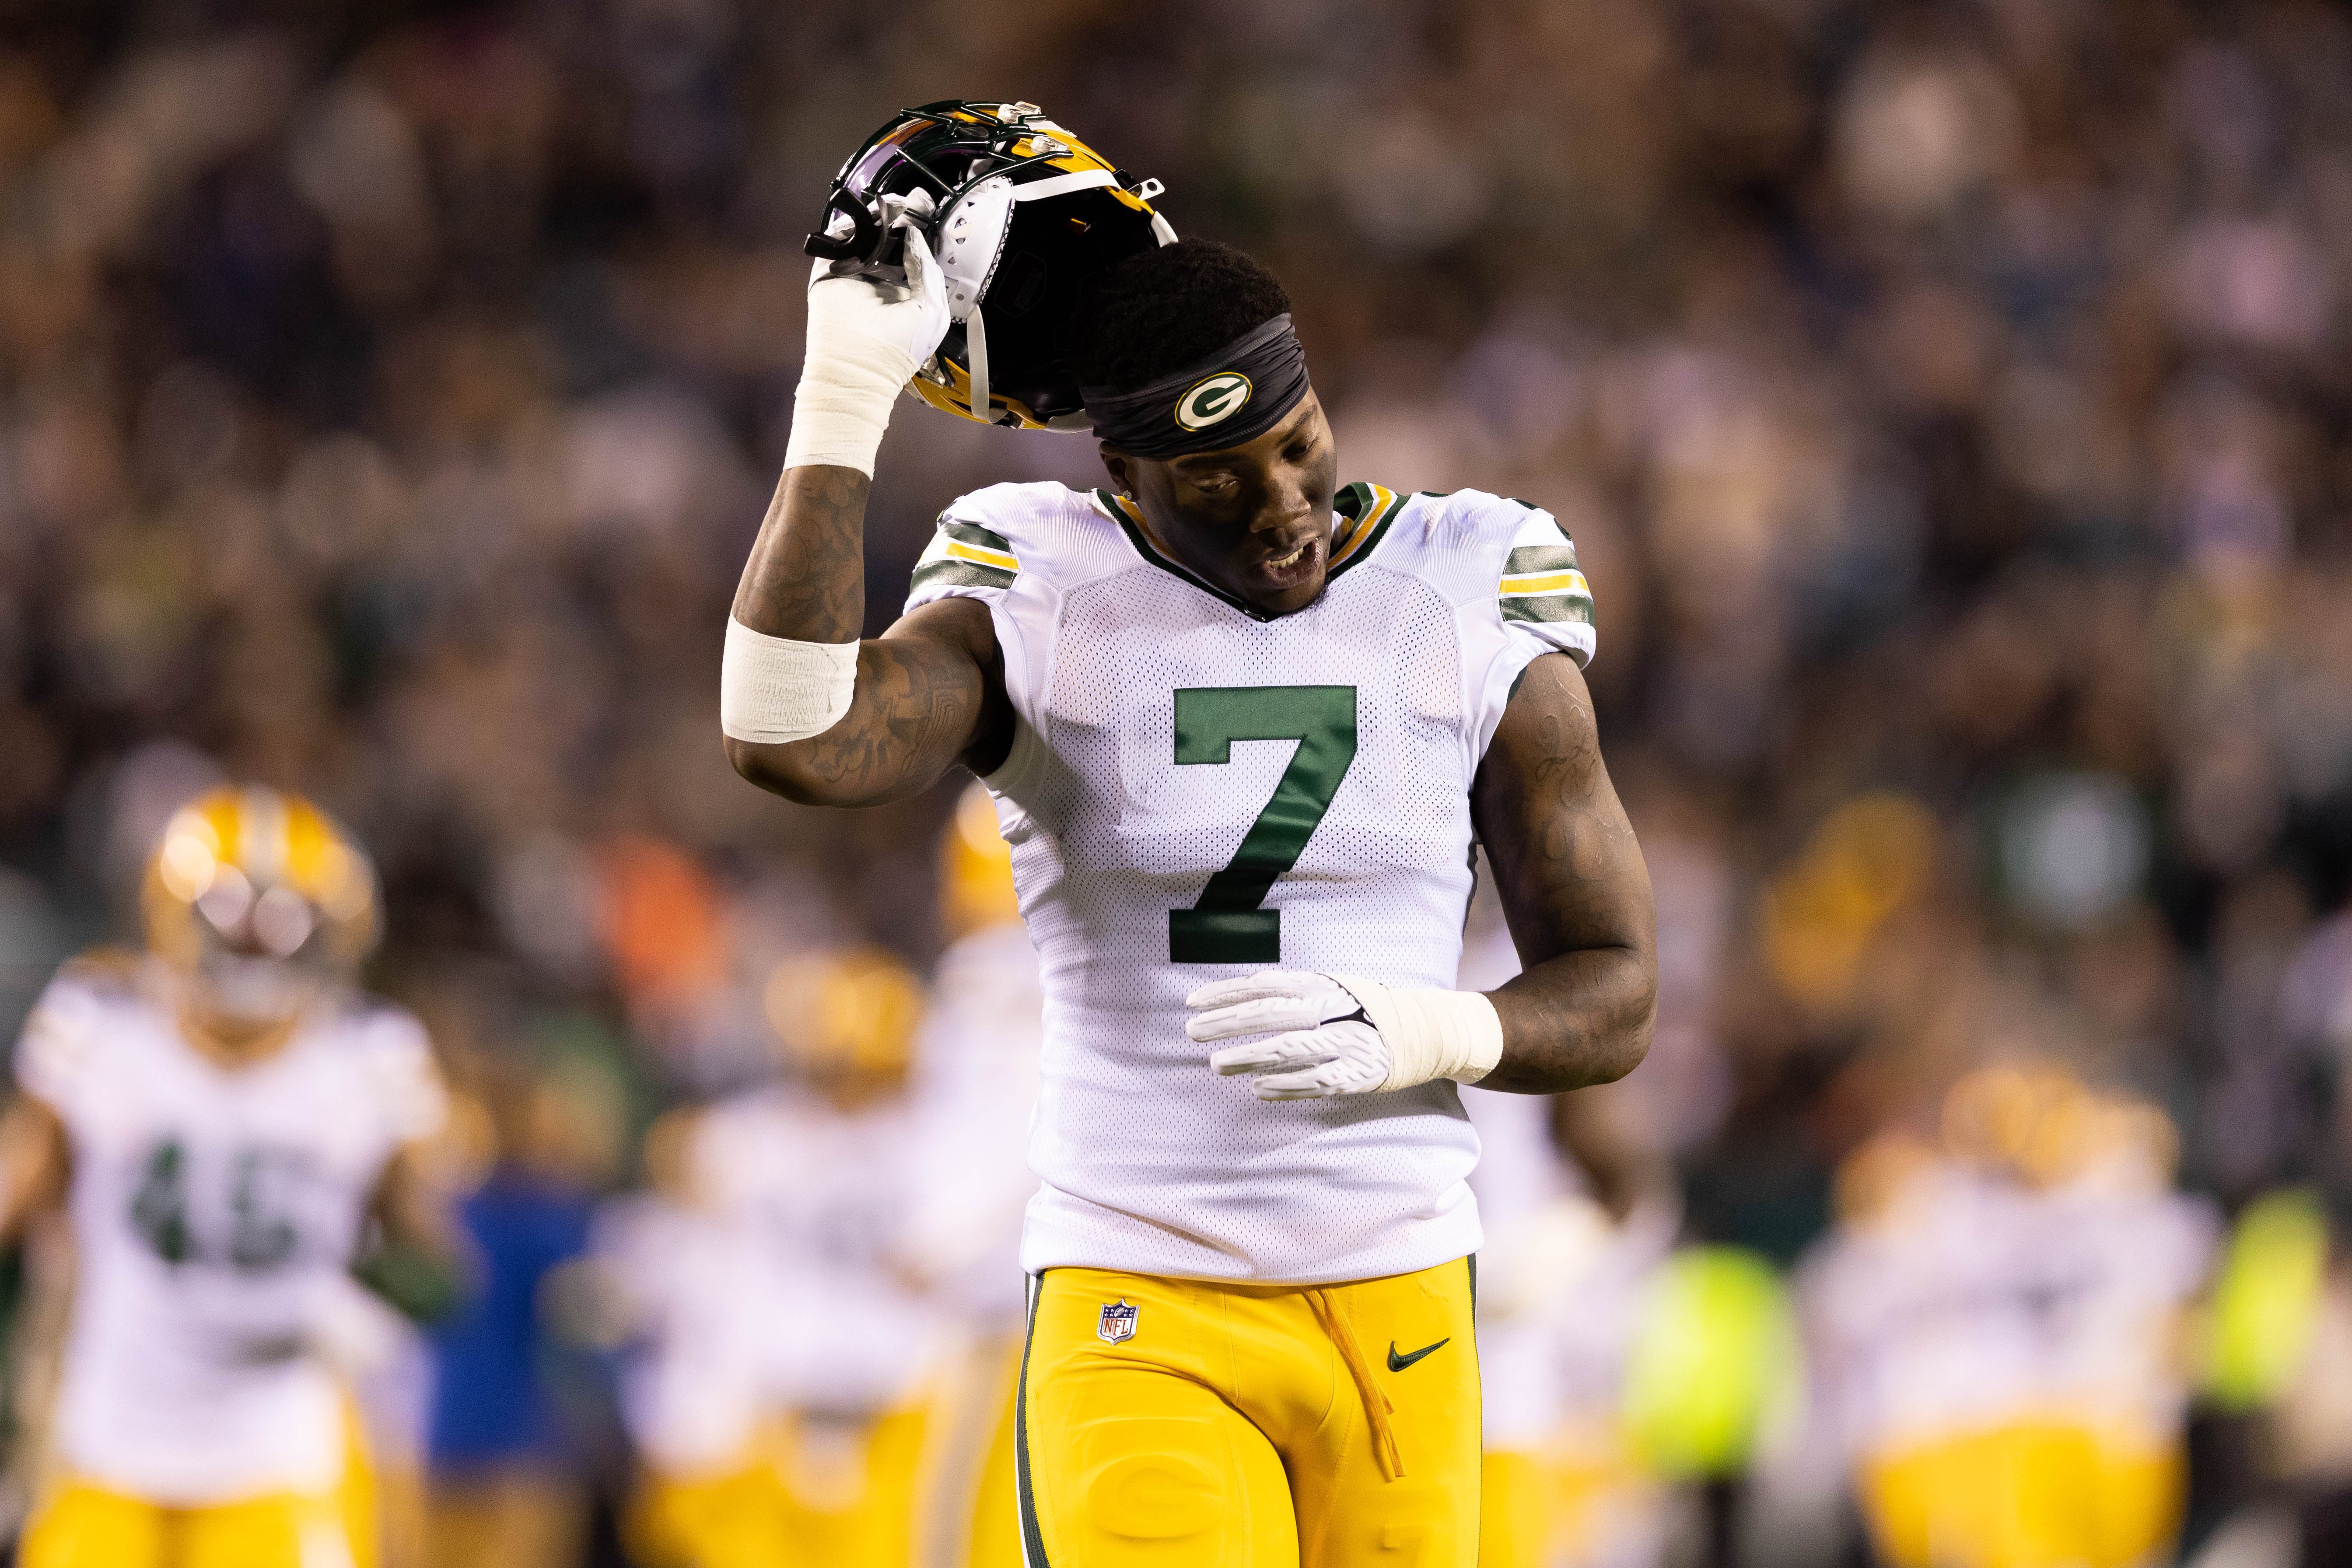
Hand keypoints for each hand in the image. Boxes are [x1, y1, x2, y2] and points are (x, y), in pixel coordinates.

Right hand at [804, 218, 950, 374]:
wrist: (860, 367)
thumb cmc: (900, 348)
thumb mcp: (931, 308)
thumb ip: (927, 269)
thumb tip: (914, 235)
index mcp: (906, 288)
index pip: (911, 250)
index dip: (919, 227)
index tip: (926, 205)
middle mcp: (879, 279)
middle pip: (887, 236)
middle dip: (898, 216)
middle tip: (909, 199)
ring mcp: (853, 275)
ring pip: (863, 234)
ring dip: (876, 217)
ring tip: (890, 207)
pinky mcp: (829, 273)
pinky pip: (835, 241)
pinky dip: (847, 226)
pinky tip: (866, 219)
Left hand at [1185, 971, 1393, 1100]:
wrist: (1419, 1031)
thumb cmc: (1360, 1009)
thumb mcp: (1328, 987)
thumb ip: (1290, 991)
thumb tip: (1238, 996)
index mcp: (1319, 985)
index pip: (1263, 985)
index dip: (1225, 993)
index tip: (1192, 1002)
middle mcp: (1330, 1009)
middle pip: (1269, 1014)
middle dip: (1227, 1023)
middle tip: (1193, 1032)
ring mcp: (1343, 1042)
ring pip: (1287, 1048)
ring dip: (1247, 1057)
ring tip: (1216, 1064)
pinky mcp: (1355, 1073)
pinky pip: (1312, 1081)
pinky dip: (1282, 1086)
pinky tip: (1257, 1089)